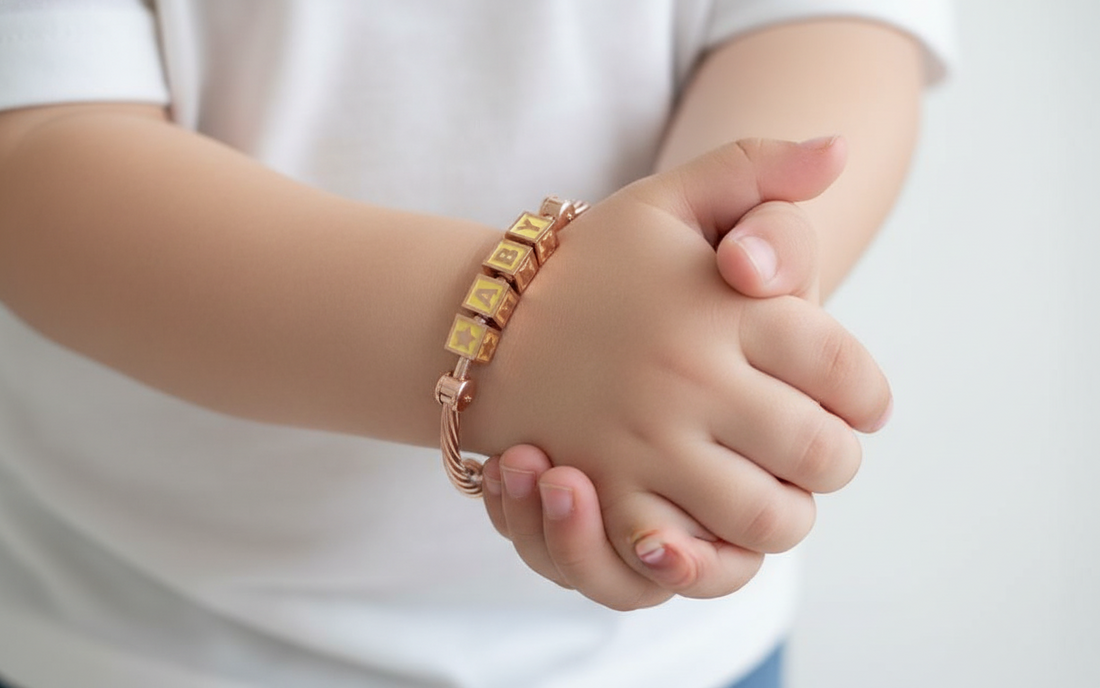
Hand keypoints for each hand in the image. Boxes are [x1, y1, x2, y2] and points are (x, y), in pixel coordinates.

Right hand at [470, 139, 889, 609]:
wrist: (488, 322)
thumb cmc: (592, 264)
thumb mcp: (665, 199)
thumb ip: (756, 168)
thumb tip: (840, 149)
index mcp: (719, 307)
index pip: (845, 371)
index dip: (869, 396)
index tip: (863, 405)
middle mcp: (688, 377)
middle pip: (821, 455)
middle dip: (834, 460)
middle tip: (822, 452)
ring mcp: (642, 443)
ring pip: (768, 519)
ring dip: (788, 512)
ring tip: (777, 491)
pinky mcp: (603, 494)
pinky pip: (688, 558)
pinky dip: (718, 557)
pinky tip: (719, 526)